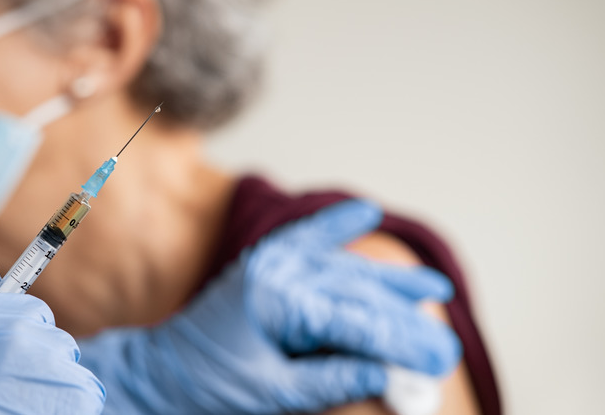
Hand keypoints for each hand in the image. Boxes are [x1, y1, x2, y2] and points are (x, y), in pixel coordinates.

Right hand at [0, 259, 104, 414]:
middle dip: (22, 340)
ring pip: (59, 347)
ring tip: (21, 406)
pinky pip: (80, 382)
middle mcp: (6, 326)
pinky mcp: (76, 386)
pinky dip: (67, 401)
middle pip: (30, 311)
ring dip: (46, 372)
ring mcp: (45, 354)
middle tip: (0, 379)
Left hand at [77, 200, 460, 413]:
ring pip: (343, 268)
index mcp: (279, 301)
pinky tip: (364, 211)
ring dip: (388, 281)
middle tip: (446, 345)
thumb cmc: (206, 386)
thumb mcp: (272, 394)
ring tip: (434, 289)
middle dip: (405, 320)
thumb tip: (388, 373)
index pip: (358, 321)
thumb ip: (332, 379)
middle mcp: (278, 271)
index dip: (403, 341)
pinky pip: (306, 238)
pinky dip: (335, 226)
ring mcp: (270, 262)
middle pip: (359, 292)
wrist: (158, 372)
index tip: (440, 359)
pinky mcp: (264, 263)